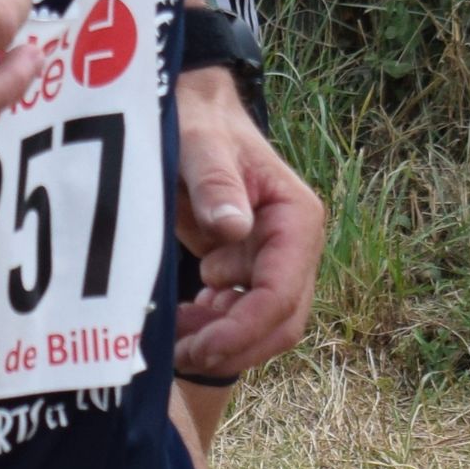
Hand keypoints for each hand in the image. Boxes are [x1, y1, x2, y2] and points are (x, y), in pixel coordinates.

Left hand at [173, 66, 326, 380]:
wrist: (194, 112)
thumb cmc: (199, 122)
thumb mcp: (200, 143)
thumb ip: (216, 183)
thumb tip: (234, 229)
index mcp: (296, 217)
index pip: (282, 293)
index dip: (245, 329)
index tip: (202, 346)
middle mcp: (295, 245)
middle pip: (282, 322)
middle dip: (236, 347)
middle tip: (181, 356)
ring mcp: (275, 260)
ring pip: (265, 327)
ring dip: (224, 344)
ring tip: (174, 340)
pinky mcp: (251, 269)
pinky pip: (243, 316)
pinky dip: (215, 330)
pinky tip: (181, 322)